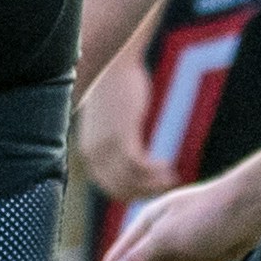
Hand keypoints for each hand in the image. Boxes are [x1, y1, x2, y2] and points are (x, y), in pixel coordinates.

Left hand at [71, 59, 164, 206]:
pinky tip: (166, 164)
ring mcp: (106, 146)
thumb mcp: (106, 123)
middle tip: (167, 186)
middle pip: (120, 189)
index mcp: (89, 152)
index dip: (133, 193)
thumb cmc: (112, 92)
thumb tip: (126, 150)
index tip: (152, 190)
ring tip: (171, 177)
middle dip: (145, 193)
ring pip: (131, 180)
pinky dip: (154, 170)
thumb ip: (110, 140)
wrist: (110, 67)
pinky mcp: (121, 136)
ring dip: (154, 184)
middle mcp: (93, 153)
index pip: (109, 187)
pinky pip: (139, 165)